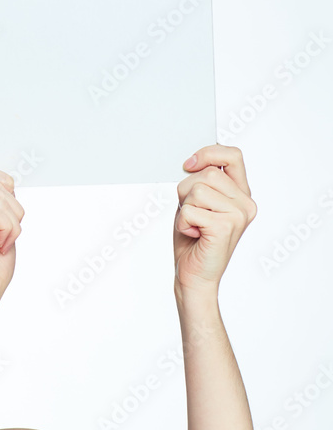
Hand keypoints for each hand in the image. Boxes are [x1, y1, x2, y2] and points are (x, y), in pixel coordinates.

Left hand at [174, 145, 256, 297]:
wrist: (194, 276)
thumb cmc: (193, 241)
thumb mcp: (196, 204)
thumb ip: (201, 183)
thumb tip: (192, 162)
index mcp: (241, 194)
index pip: (233, 156)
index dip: (209, 153)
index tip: (188, 164)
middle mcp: (245, 203)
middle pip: (207, 173)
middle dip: (186, 191)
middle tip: (190, 214)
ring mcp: (238, 214)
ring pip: (196, 189)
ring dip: (184, 209)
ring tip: (194, 226)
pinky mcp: (226, 226)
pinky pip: (190, 209)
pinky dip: (183, 222)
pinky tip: (194, 235)